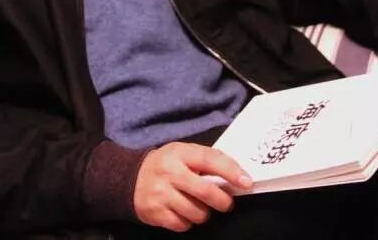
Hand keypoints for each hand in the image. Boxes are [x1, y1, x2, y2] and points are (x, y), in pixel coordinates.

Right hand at [133, 142, 252, 232]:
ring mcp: (161, 194)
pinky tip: (184, 212)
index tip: (247, 182)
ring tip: (199, 206)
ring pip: (196, 212)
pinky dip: (188, 222)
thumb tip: (236, 174)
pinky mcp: (155, 213)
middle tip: (227, 203)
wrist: (131, 177)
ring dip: (204, 213)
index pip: (210, 159)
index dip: (231, 171)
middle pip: (205, 191)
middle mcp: (170, 172)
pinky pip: (182, 225)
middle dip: (222, 201)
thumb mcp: (183, 153)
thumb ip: (205, 160)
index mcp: (180, 153)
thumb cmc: (167, 164)